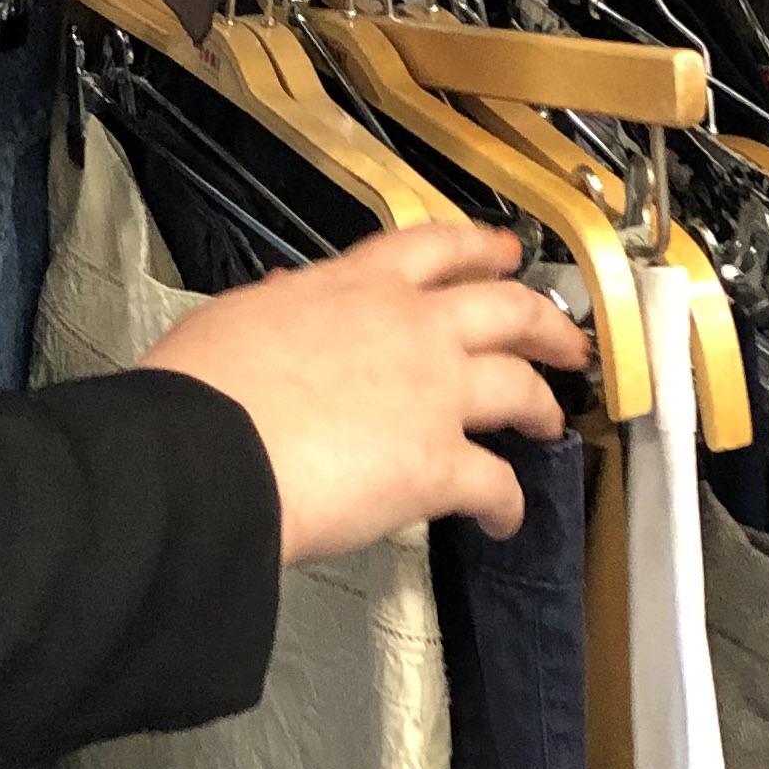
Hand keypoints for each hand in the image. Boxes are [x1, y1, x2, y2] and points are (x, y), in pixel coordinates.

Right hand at [143, 225, 589, 561]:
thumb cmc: (201, 389)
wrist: (209, 448)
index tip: (501, 251)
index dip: (478, 248)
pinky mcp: (439, 465)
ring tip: (549, 422)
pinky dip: (509, 504)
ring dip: (542, 406)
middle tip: (566, 336)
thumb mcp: (236, 317)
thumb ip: (279, 308)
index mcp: (353, 287)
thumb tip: (284, 300)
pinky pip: (496, 484)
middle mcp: (410, 329)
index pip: (433, 249)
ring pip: (520, 387)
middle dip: (545, 322)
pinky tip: (506, 519)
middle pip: (506, 309)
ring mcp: (434, 395)